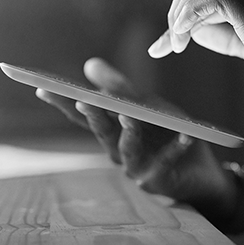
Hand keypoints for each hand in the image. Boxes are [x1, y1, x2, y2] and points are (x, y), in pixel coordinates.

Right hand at [35, 57, 237, 221]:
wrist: (201, 169)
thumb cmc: (169, 134)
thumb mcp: (149, 105)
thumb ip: (121, 88)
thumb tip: (89, 63)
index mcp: (112, 131)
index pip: (83, 115)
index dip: (63, 103)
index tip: (42, 87)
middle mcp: (116, 151)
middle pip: (100, 132)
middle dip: (91, 116)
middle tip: (83, 100)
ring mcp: (135, 167)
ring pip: (126, 149)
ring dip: (127, 132)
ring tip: (128, 117)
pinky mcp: (156, 181)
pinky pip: (165, 162)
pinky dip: (175, 148)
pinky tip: (185, 136)